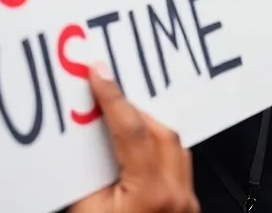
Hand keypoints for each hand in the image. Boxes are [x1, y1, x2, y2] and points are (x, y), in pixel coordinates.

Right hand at [70, 65, 198, 212]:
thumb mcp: (85, 212)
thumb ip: (87, 171)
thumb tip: (83, 132)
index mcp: (152, 194)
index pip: (133, 132)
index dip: (113, 99)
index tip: (99, 73)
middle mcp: (178, 196)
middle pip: (162, 134)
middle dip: (134, 112)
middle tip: (106, 97)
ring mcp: (187, 203)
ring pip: (175, 149)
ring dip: (149, 131)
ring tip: (120, 122)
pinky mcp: (187, 209)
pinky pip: (178, 167)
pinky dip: (158, 153)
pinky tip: (138, 151)